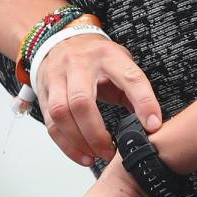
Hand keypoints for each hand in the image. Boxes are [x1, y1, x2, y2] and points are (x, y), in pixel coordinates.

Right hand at [35, 35, 162, 165]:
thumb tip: (152, 122)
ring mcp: (57, 77)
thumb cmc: (97, 58)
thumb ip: (134, 91)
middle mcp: (79, 64)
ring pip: (60, 113)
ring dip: (79, 141)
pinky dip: (66, 144)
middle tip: (110, 151)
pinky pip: (50, 123)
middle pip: (82, 101)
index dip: (144, 102)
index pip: (129, 78)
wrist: (63, 40)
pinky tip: (82, 155)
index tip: (153, 125)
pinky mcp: (43, 92)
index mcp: (108, 56)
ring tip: (96, 155)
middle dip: (96, 133)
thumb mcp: (121, 64)